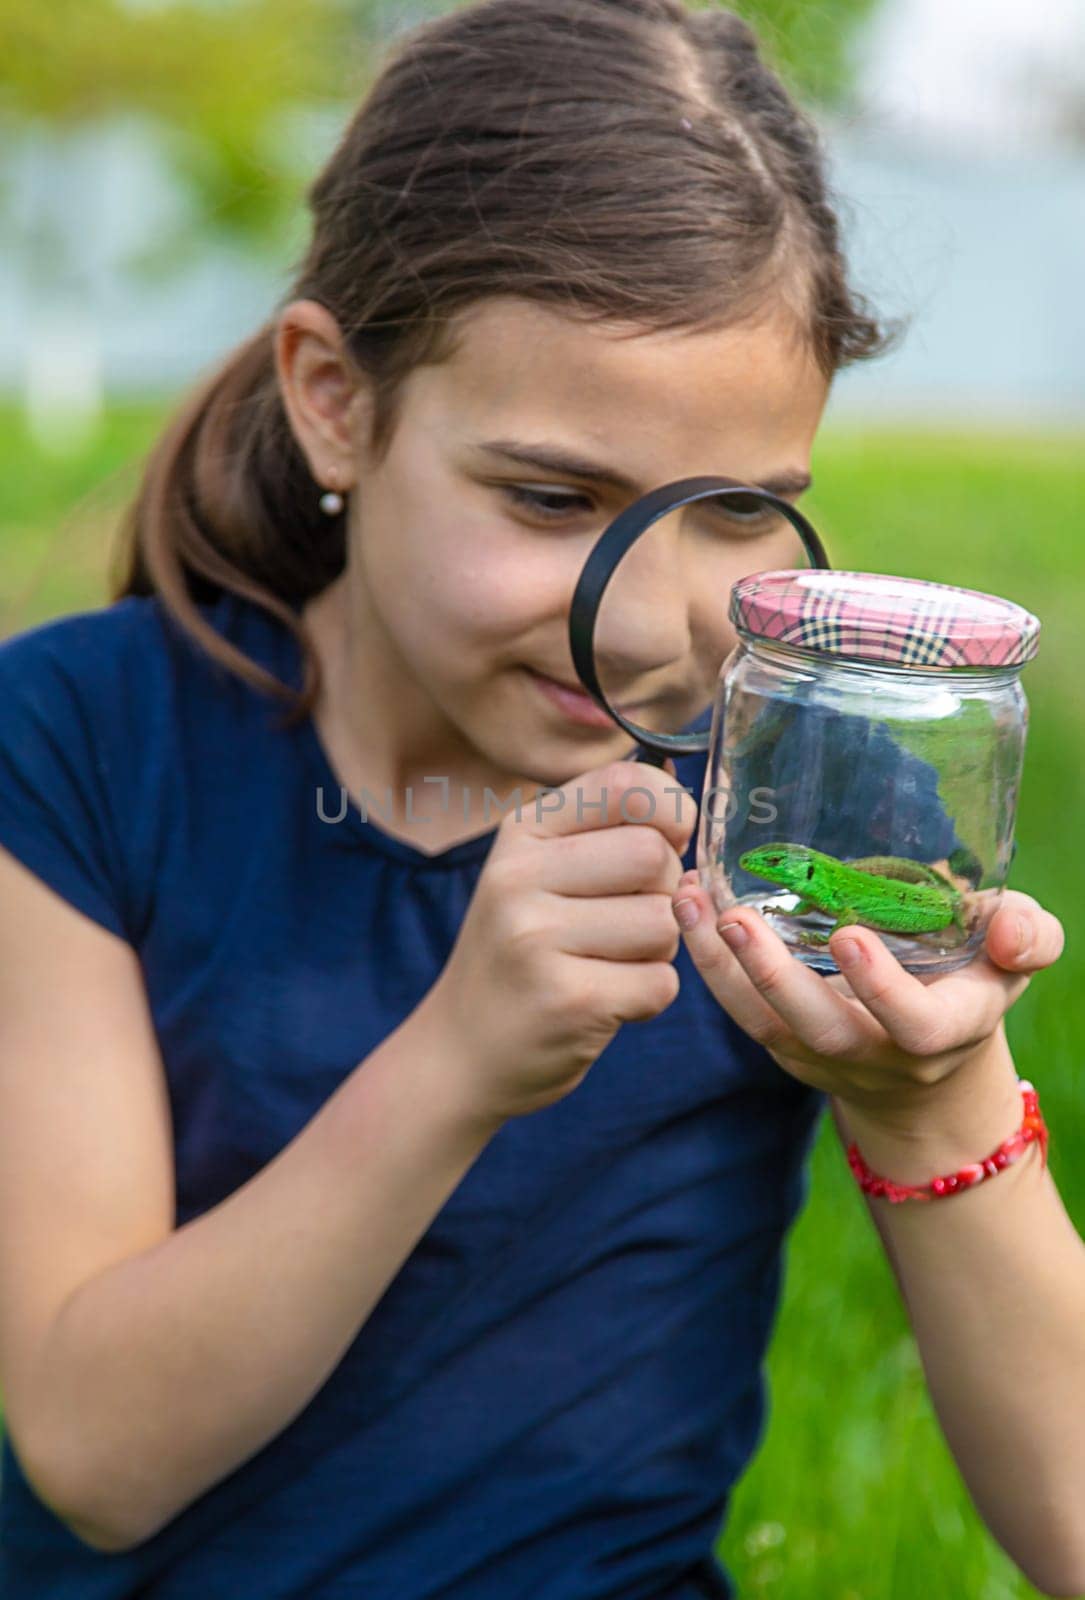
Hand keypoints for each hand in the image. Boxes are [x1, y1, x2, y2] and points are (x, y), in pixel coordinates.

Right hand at [427, 759, 696, 1124]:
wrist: (460, 1053)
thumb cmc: (522, 954)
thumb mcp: (539, 875)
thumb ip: (605, 834)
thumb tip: (687, 809)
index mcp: (521, 833)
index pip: (627, 784)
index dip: (672, 813)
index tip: (666, 843)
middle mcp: (518, 878)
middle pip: (654, 856)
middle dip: (666, 893)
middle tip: (630, 921)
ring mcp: (536, 939)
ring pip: (664, 923)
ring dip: (658, 951)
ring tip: (610, 963)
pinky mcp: (567, 1000)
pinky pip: (659, 984)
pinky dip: (647, 998)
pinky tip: (604, 1001)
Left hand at [670, 876, 1064, 1119]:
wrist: (929, 1058)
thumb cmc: (973, 980)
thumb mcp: (1013, 957)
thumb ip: (1029, 936)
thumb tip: (1011, 928)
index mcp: (945, 1029)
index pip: (916, 1028)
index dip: (882, 992)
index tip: (848, 936)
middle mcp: (881, 1053)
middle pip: (824, 1032)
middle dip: (777, 980)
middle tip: (738, 919)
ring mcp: (825, 1056)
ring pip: (766, 1025)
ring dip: (723, 966)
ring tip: (693, 900)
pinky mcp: (785, 1045)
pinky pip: (742, 1012)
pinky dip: (710, 962)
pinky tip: (689, 904)